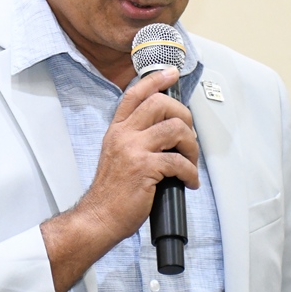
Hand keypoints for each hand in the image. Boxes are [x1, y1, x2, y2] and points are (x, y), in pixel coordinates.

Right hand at [41, 67, 198, 291]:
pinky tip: (189, 182)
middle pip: (160, 104)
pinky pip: (179, 161)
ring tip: (191, 161)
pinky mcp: (144, 168)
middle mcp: (123, 135)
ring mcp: (133, 150)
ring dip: (192, 145)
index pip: (135, 94)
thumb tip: (165, 131)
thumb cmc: (111, 193)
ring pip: (175, 128)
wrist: (98, 218)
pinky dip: (191, 173)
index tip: (171, 73)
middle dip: (184, 115)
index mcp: (117, 131)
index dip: (155, 79)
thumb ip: (135, 139)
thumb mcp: (117, 156)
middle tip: (188, 136)